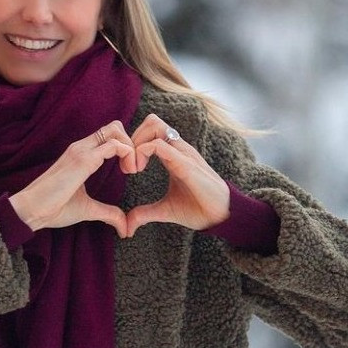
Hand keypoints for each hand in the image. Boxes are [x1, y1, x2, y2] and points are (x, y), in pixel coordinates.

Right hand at [9, 120, 135, 235]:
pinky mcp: (83, 160)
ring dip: (131, 147)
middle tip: (134, 168)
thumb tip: (124, 227)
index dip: (125, 148)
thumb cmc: (54, 208)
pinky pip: (113, 145)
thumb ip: (107, 213)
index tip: (129, 171)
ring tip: (132, 170)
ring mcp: (82, 150)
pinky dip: (128, 153)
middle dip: (132, 142)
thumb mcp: (87, 209)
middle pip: (115, 126)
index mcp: (82, 154)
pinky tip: (128, 171)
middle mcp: (82, 147)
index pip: (109, 136)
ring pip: (116, 130)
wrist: (32, 210)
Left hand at [122, 115, 230, 234]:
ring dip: (137, 142)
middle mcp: (177, 148)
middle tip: (128, 165)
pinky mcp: (184, 163)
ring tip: (134, 167)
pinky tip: (138, 171)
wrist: (219, 216)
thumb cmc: (197, 209)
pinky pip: (160, 145)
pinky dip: (142, 152)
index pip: (151, 132)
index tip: (127, 169)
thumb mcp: (165, 210)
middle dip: (133, 138)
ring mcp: (182, 153)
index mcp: (173, 155)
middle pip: (152, 121)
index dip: (134, 145)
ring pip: (155, 125)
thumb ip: (145, 213)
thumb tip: (128, 226)